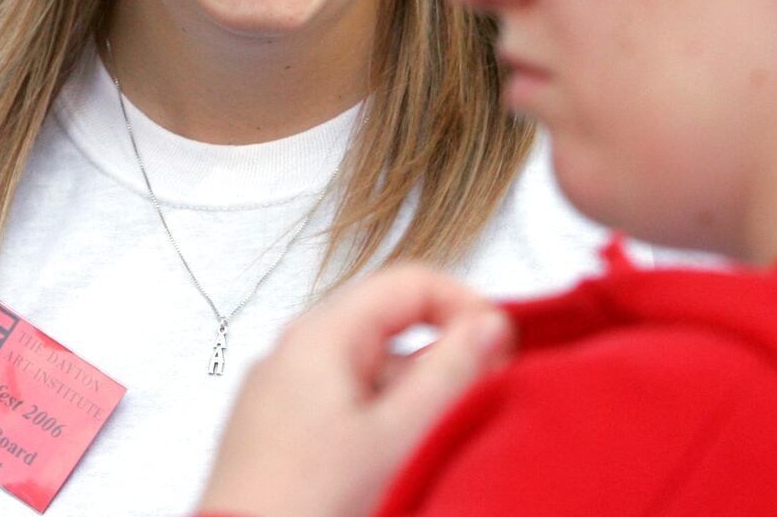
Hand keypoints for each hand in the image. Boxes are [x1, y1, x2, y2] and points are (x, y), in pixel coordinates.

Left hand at [198, 264, 513, 516]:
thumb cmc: (303, 508)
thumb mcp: (396, 438)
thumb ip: (451, 374)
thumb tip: (490, 326)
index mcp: (319, 334)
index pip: (410, 282)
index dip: (465, 305)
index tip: (499, 344)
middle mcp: (293, 353)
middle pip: (391, 329)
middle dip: (442, 362)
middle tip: (480, 398)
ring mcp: (281, 396)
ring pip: (369, 375)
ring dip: (413, 401)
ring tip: (434, 445)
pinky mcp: (276, 438)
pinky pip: (344, 409)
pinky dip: (380, 425)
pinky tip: (394, 465)